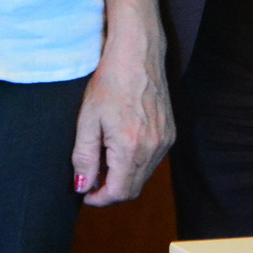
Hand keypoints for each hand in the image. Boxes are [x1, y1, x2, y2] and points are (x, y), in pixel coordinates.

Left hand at [70, 30, 172, 205]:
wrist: (137, 53)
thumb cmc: (110, 81)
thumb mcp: (88, 119)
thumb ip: (84, 157)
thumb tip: (83, 185)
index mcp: (131, 147)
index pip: (118, 192)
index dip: (99, 198)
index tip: (85, 192)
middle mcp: (153, 148)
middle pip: (133, 189)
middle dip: (110, 190)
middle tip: (91, 177)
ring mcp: (165, 140)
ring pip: (143, 176)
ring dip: (123, 177)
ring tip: (104, 156)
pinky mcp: (170, 133)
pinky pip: (152, 160)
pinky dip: (135, 162)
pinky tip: (121, 145)